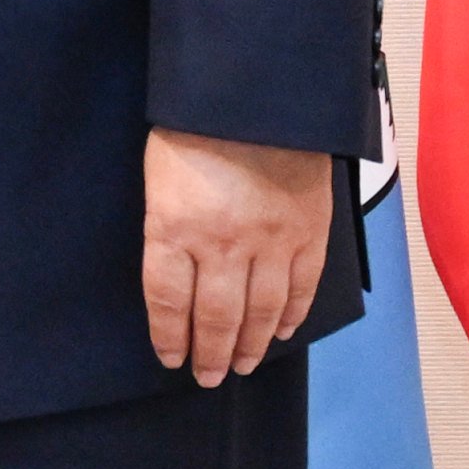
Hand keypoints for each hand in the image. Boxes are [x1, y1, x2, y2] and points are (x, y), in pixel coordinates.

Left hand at [141, 130, 332, 385]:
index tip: (170, 357)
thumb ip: (167, 226)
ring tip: (240, 365)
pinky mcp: (309, 233)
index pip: (167, 299)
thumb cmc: (193, 124)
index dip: (169, 335)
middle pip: (216, 317)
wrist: (257, 91)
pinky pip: (301, 288)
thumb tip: (174, 275)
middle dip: (210, 354)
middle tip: (208, 377)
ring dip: (250, 345)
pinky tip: (279, 332)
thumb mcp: (159, 173)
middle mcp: (222, 243)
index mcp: (175, 226)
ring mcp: (270, 241)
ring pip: (261, 312)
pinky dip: (290, 315)